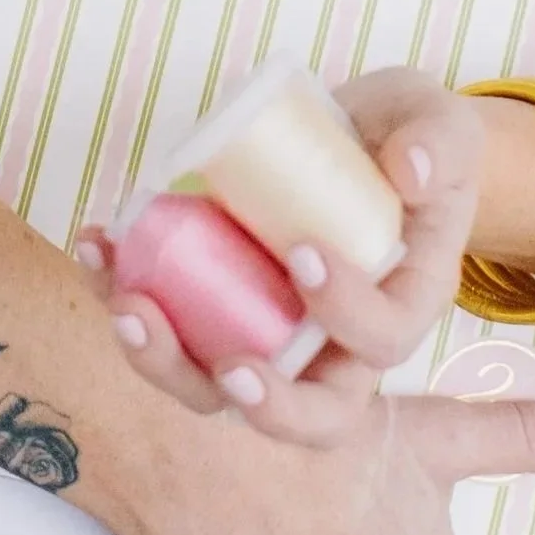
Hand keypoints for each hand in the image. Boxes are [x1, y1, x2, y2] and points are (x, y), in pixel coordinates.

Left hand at [86, 67, 534, 449]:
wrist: (361, 137)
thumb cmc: (409, 139)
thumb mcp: (438, 123)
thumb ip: (438, 142)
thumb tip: (410, 171)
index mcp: (403, 304)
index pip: (384, 338)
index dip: (346, 313)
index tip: (304, 254)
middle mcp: (339, 343)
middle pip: (310, 411)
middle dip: (266, 402)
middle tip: (228, 367)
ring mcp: (272, 331)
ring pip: (219, 385)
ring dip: (168, 361)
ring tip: (126, 305)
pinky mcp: (217, 306)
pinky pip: (170, 323)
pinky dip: (122, 289)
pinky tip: (96, 243)